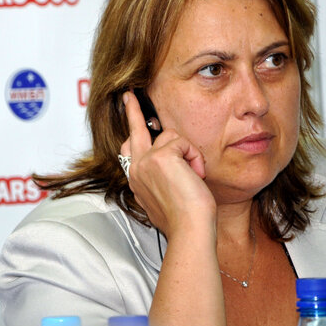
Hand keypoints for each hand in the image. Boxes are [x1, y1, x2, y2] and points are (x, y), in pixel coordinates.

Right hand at [119, 90, 214, 237]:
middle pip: (134, 131)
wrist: (189, 229)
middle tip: (129, 95)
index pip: (130, 151)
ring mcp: (145, 161)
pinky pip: (183, 142)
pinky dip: (195, 157)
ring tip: (194, 175)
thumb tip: (171, 167)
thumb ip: (160, 180)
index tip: (129, 128)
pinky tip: (195, 175)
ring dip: (188, 153)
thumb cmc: (183, 220)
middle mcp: (136, 169)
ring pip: (169, 136)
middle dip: (132, 110)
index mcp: (137, 180)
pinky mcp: (160, 156)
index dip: (132, 136)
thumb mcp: (165, 198)